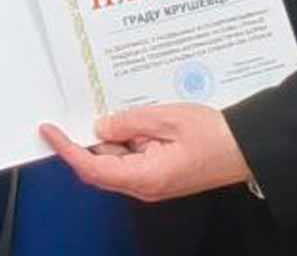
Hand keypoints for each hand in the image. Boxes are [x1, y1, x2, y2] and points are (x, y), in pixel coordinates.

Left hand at [39, 104, 250, 201]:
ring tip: (114, 110)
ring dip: (109, 138)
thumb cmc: (215, 134)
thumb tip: (100, 126)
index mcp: (146, 176)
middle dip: (85, 142)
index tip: (49, 132)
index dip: (67, 149)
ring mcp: (152, 182)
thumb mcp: (167, 118)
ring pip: (115, 162)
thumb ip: (129, 122)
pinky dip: (124, 141)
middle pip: (100, 167)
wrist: (247, 148)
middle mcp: (145, 186)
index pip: (93, 168)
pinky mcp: (159, 174)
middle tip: (75, 115)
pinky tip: (130, 121)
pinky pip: (131, 159)